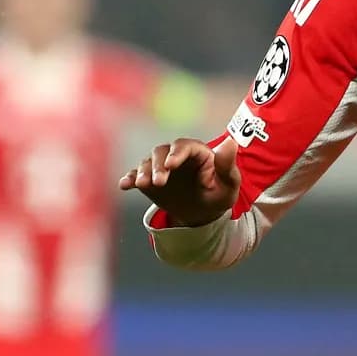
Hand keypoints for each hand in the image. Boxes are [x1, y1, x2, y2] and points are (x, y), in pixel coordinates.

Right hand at [119, 137, 239, 227]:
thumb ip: (228, 165)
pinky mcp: (149, 179)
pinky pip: (136, 176)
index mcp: (197, 152)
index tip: (171, 165)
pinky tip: (125, 184)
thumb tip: (231, 143)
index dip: (177, 153)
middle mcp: (176, 155)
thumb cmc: (219, 195)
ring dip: (143, 172)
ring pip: (147, 162)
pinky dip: (130, 178)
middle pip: (161, 152)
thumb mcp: (229, 184)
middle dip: (158, 165)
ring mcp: (161, 166)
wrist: (203, 212)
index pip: (184, 146)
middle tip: (159, 182)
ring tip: (143, 185)